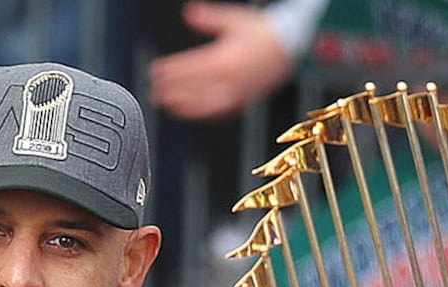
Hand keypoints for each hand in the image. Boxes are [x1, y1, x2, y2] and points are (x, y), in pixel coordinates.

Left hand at [148, 2, 293, 120]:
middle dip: (172, 90)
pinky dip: (205, 113)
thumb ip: (209, 18)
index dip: (171, 70)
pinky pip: (221, 111)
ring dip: (185, 106)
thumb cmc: (265, 32)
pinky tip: (194, 112)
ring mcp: (238, 92)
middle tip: (154, 92)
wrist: (294, 46)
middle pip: (193, 88)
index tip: (155, 71)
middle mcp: (230, 79)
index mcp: (225, 58)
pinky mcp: (246, 100)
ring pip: (205, 104)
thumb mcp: (235, 20)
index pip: (190, 67)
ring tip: (169, 106)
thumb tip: (188, 12)